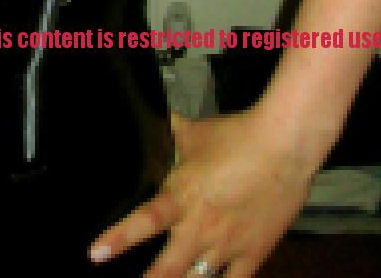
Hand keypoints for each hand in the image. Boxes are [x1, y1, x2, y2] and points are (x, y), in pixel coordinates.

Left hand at [89, 108, 317, 275]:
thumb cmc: (238, 136)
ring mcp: (227, 245)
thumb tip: (152, 119)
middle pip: (169, 269)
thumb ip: (169, 133)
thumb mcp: (194, 132)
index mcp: (182, 196)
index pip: (144, 220)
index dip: (118, 239)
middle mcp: (201, 226)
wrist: (284, 146)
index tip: (96, 254)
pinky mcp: (253, 254)